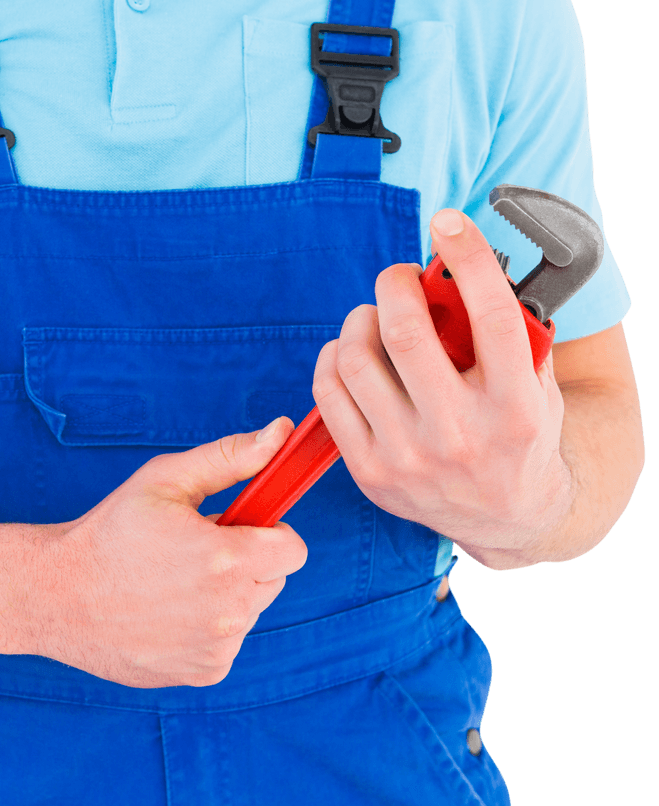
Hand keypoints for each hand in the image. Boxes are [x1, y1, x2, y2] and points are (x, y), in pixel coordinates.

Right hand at [30, 417, 306, 688]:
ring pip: (250, 612)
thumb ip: (230, 457)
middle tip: (193, 553)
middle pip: (273, 579)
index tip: (236, 529)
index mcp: (226, 558)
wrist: (57, 594)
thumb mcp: (165, 480)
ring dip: (226, 596)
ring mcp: (217, 646)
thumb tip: (280, 433)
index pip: (294, 549)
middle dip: (246, 562)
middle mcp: (228, 610)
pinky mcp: (204, 672)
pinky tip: (165, 614)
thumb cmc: (109, 532)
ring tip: (172, 583)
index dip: (268, 533)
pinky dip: (207, 629)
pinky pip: (227, 642)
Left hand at [311, 209, 572, 569]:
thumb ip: (514, 333)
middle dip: (396, 285)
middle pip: (406, 332)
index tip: (448, 223)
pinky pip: (329, 394)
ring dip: (360, 319)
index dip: (468, 257)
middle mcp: (461, 435)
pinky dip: (333, 357)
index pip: (492, 316)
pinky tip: (348, 349)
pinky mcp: (370, 471)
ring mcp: (409, 457)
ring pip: (358, 359)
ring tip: (374, 316)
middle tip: (399, 279)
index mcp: (515, 408)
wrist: (507, 519)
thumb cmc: (520, 439)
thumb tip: (465, 267)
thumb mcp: (539, 386)